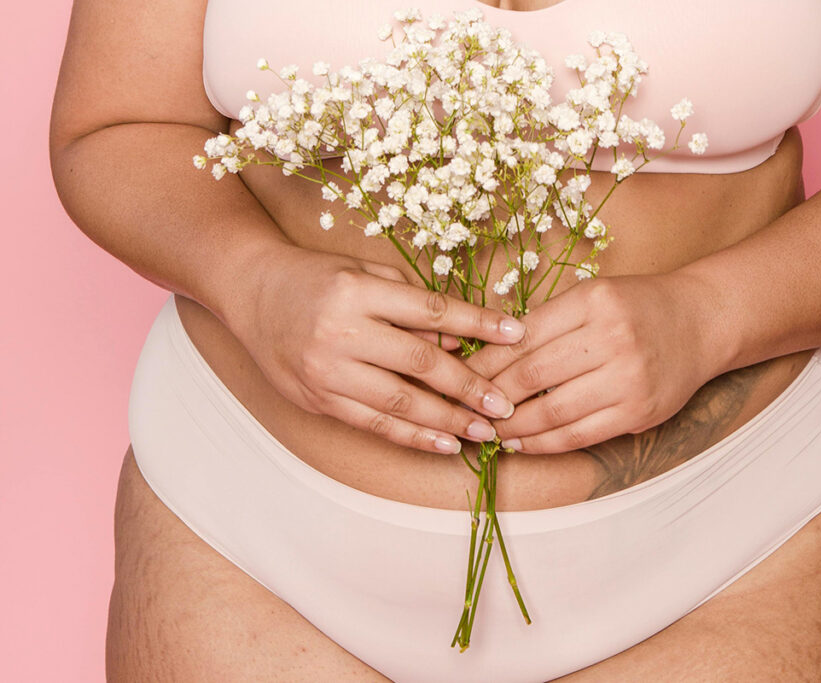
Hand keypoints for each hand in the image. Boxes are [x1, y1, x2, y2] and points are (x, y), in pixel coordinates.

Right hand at [225, 244, 525, 453]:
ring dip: (448, 420)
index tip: (516, 333)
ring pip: (399, 402)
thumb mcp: (367, 276)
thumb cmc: (319, 279)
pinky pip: (373, 424)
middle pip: (420, 364)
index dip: (478, 324)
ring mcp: (327, 370)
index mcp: (358, 292)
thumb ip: (412, 306)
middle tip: (505, 403)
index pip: (432, 311)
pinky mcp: (318, 399)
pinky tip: (444, 443)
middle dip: (469, 386)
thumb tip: (460, 345)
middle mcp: (341, 332)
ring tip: (484, 431)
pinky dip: (412, 436)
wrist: (252, 292)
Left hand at [464, 272, 722, 453]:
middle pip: (532, 374)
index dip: (484, 360)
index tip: (457, 373)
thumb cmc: (638, 306)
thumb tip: (486, 353)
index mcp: (593, 301)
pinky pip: (579, 435)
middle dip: (489, 394)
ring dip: (511, 426)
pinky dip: (543, 443)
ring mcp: (628, 379)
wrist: (702, 322)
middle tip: (461, 406)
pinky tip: (520, 442)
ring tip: (486, 429)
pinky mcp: (638, 412)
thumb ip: (546, 321)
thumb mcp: (593, 295)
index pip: (523, 336)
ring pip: (552, 411)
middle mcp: (612, 338)